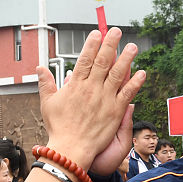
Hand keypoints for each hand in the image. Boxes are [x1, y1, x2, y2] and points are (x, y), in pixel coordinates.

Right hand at [37, 26, 144, 173]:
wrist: (70, 149)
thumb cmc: (58, 128)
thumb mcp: (47, 103)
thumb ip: (46, 84)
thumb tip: (40, 68)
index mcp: (75, 85)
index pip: (85, 59)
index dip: (92, 45)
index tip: (96, 33)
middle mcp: (91, 89)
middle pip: (103, 61)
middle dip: (110, 44)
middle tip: (117, 32)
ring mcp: (105, 99)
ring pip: (117, 73)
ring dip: (126, 59)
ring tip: (133, 46)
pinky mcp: (115, 111)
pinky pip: (127, 93)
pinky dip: (135, 83)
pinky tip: (142, 73)